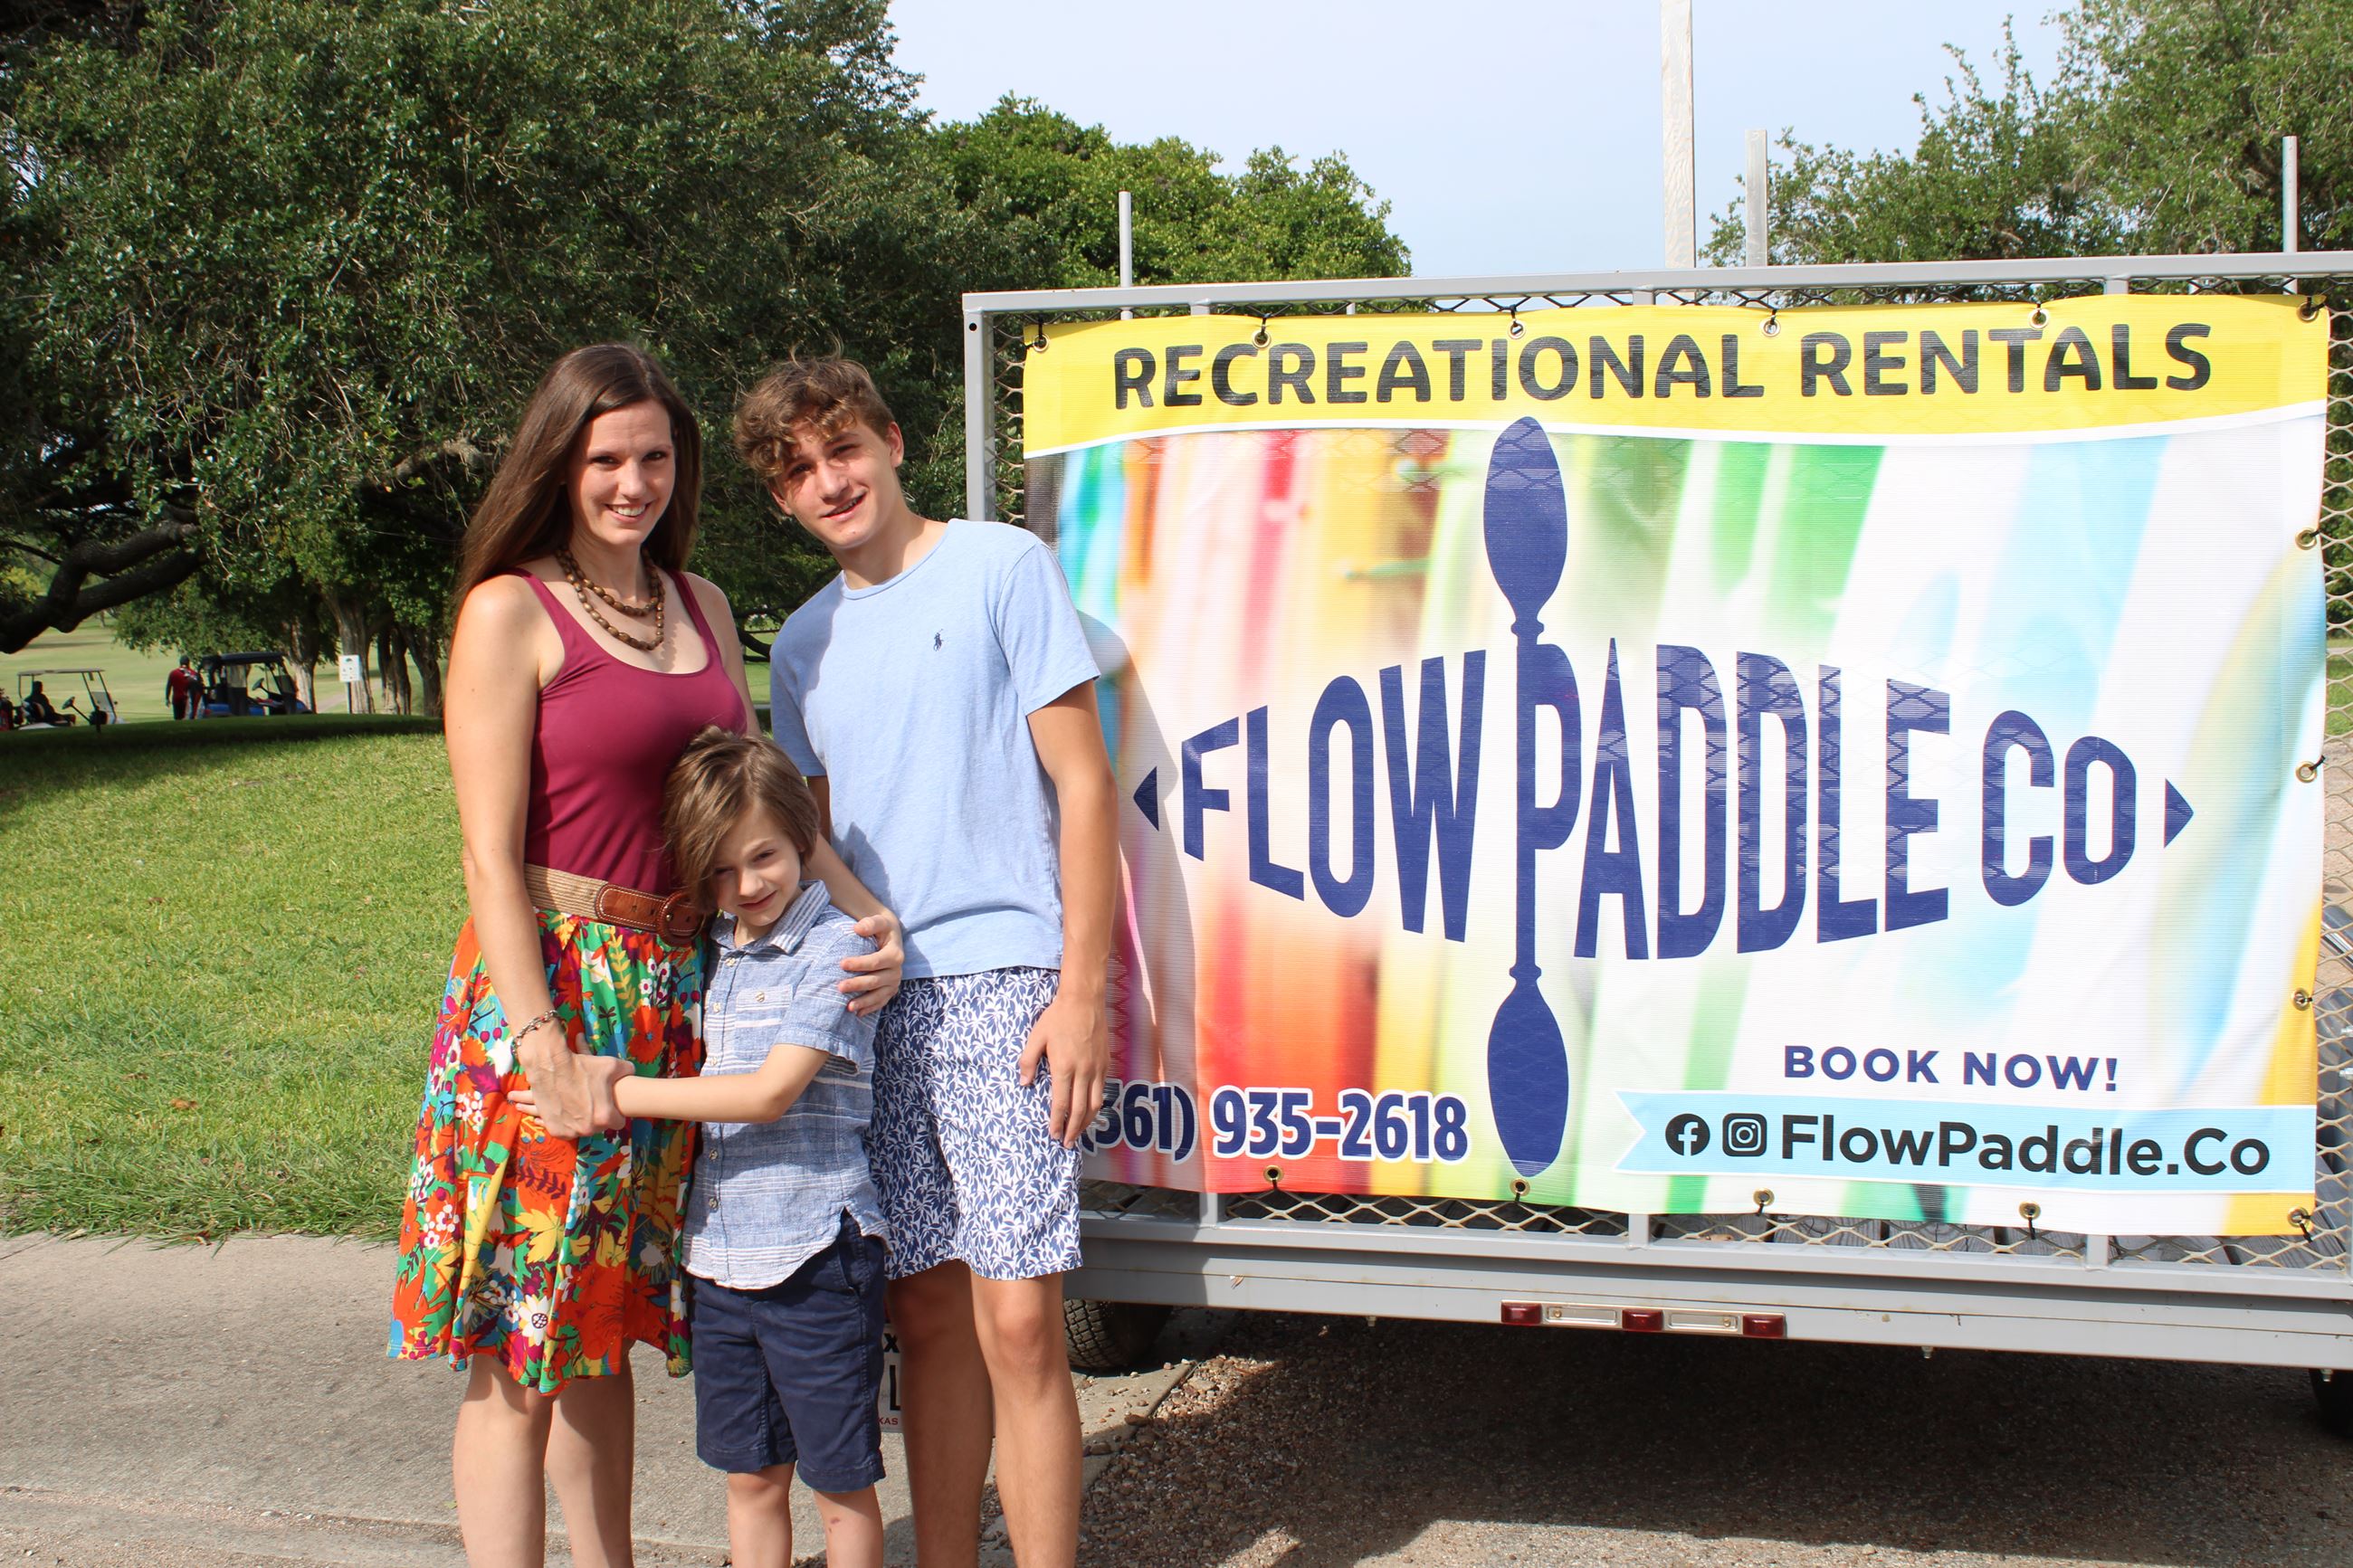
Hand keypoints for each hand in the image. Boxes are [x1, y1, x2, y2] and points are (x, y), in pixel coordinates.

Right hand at [514, 1052, 628, 1134]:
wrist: (550, 1066)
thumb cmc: (582, 1066)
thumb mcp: (612, 1065)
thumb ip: (627, 1071)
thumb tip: (632, 1073)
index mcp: (604, 1117)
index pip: (618, 1123)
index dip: (615, 1113)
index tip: (610, 1106)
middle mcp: (588, 1129)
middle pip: (599, 1127)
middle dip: (597, 1117)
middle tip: (592, 1102)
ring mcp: (570, 1131)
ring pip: (582, 1130)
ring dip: (582, 1121)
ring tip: (578, 1105)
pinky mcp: (555, 1130)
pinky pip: (566, 1131)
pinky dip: (565, 1123)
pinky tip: (566, 1110)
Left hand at [839, 908, 904, 1016]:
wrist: (890, 937)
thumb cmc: (881, 929)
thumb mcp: (880, 922)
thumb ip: (870, 923)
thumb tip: (858, 928)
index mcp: (895, 954)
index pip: (876, 961)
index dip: (859, 964)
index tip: (841, 964)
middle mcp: (897, 971)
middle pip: (875, 981)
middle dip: (857, 985)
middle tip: (839, 987)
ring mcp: (894, 983)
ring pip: (878, 995)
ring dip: (864, 1002)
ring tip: (848, 1007)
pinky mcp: (890, 991)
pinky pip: (881, 1002)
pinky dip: (870, 1008)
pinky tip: (857, 1014)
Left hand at [1018, 990, 1108, 1147]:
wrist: (1084, 1000)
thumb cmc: (1057, 1017)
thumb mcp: (1036, 1037)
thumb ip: (1028, 1062)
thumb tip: (1024, 1084)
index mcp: (1064, 1067)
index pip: (1061, 1104)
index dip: (1057, 1122)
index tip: (1053, 1135)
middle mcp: (1083, 1071)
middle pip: (1080, 1110)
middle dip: (1073, 1129)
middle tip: (1066, 1143)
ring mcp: (1097, 1068)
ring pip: (1095, 1103)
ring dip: (1087, 1122)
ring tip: (1079, 1133)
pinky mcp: (1106, 1062)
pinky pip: (1102, 1090)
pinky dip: (1096, 1105)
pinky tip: (1089, 1110)